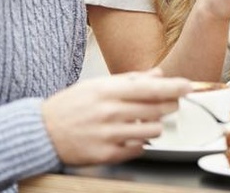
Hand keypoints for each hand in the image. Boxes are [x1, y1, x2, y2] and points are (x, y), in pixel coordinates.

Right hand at [42, 68, 191, 164]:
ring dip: (155, 125)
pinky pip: (138, 149)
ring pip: (151, 131)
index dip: (173, 87)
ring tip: (144, 121)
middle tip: (171, 104)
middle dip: (169, 106)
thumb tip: (158, 74)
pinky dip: (140, 142)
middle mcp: (109, 113)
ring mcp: (108, 135)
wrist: (41, 132)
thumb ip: (130, 79)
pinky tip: (131, 136)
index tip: (188, 86)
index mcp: (108, 92)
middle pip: (155, 109)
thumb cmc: (71, 105)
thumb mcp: (98, 85)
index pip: (150, 88)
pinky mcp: (105, 155)